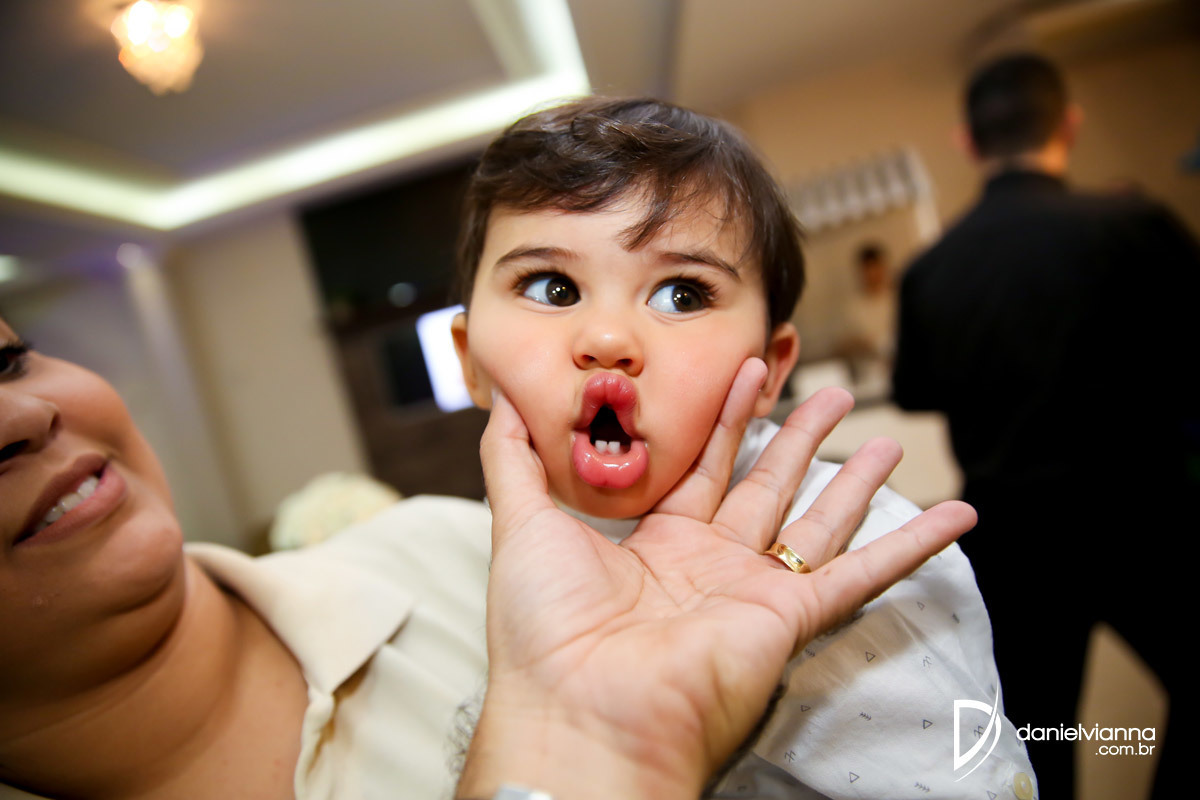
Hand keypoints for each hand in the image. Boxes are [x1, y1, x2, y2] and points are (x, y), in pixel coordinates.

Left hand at [458, 359, 975, 799]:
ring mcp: (753, 593)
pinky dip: (911, 546)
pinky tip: (954, 515)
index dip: (728, 418)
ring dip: (855, 481)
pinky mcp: (789, 619)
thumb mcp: (522, 524)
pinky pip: (862, 575)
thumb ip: (512, 460)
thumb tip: (498, 398)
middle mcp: (711, 566)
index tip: (753, 369)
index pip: (703, 466)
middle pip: (767, 485)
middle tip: (831, 392)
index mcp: (657, 546)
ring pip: (818, 521)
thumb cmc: (543, 629)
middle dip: (800, 437)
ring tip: (887, 437)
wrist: (577, 711)